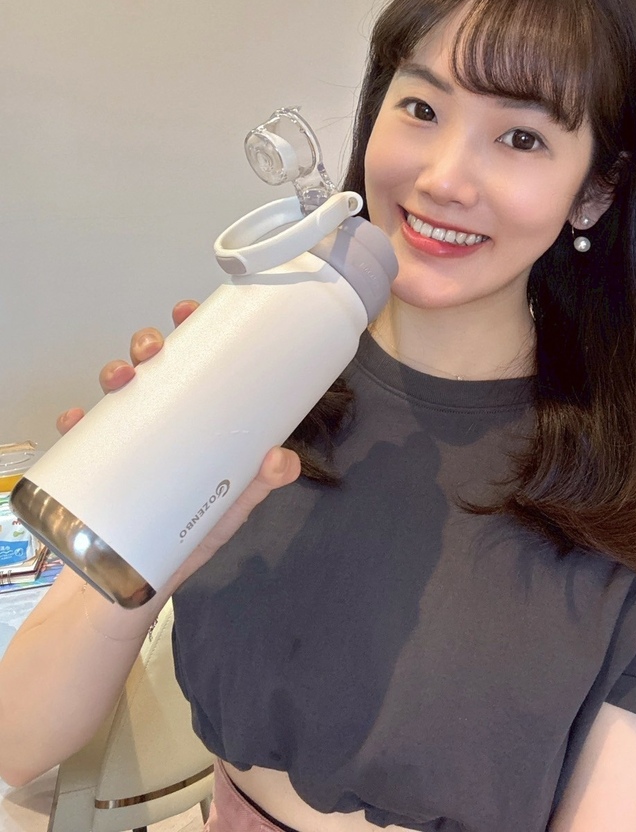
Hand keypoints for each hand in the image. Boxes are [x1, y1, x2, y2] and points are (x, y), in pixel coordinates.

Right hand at [54, 299, 301, 592]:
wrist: (122, 596)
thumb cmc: (181, 546)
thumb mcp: (226, 513)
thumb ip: (256, 488)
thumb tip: (285, 459)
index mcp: (195, 427)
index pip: (196, 369)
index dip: (193, 335)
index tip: (191, 311)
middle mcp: (160, 427)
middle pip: (154, 371)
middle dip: (149, 348)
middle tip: (152, 350)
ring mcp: (124, 444)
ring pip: (117, 392)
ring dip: (115, 374)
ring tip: (120, 379)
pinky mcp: (91, 465)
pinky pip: (82, 433)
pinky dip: (78, 420)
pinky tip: (78, 419)